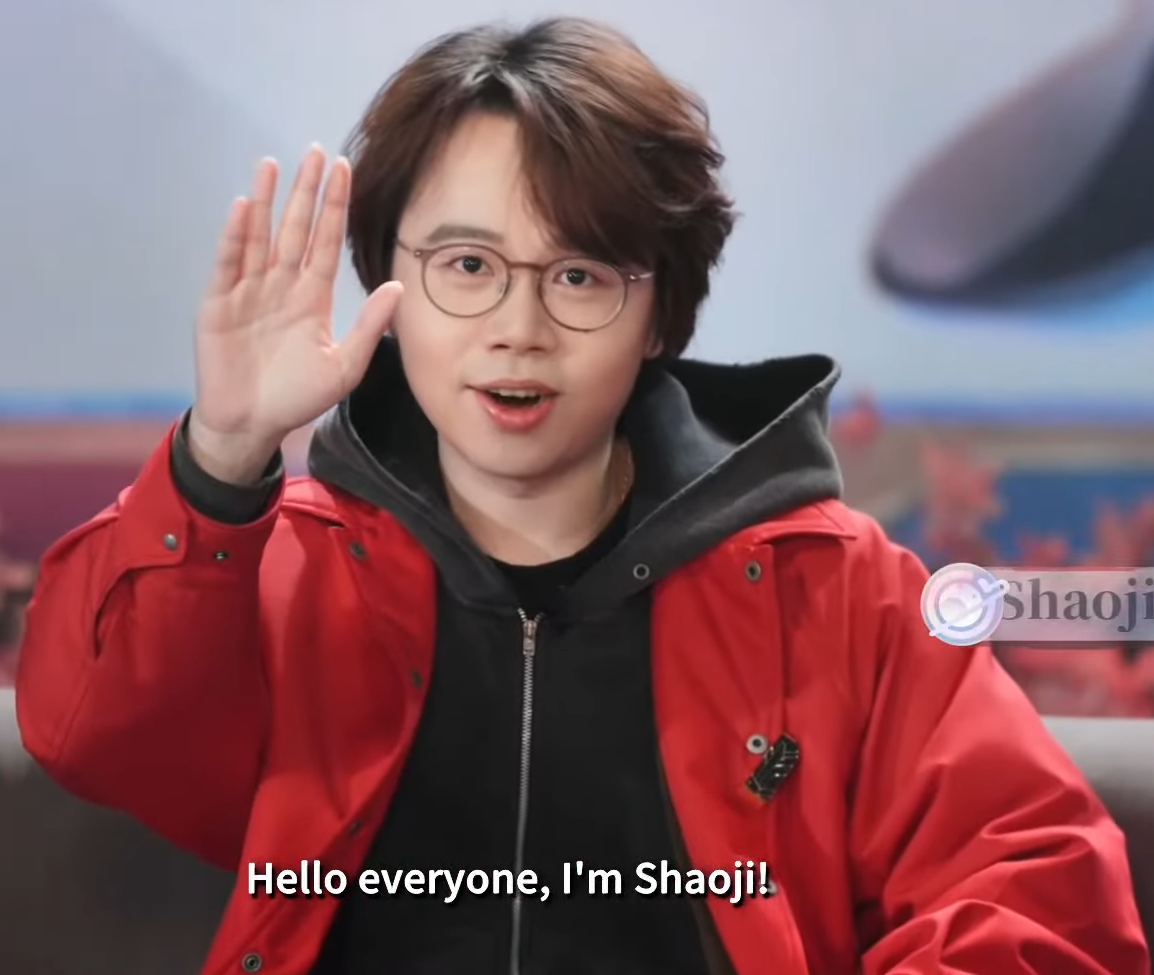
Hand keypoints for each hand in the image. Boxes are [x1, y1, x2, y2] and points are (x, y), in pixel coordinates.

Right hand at [189, 146, 401, 483]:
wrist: (252, 425)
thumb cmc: (298, 398)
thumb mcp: (345, 366)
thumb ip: (370, 326)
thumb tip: (399, 287)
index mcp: (311, 298)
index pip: (325, 243)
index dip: (334, 208)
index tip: (344, 171)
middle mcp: (281, 287)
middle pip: (296, 230)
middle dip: (306, 192)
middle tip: (316, 152)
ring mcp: (248, 292)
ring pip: (261, 237)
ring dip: (268, 202)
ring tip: (274, 165)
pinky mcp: (218, 304)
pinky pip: (229, 264)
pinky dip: (236, 236)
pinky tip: (246, 207)